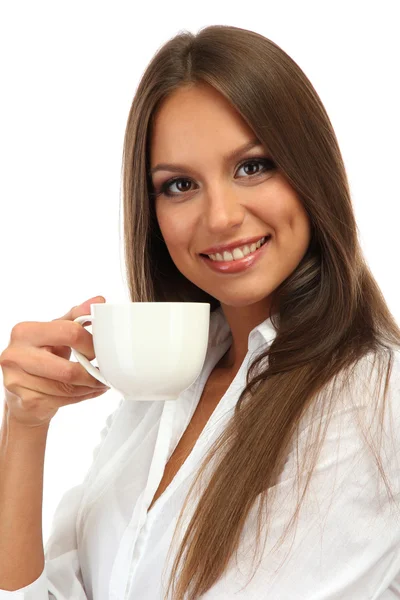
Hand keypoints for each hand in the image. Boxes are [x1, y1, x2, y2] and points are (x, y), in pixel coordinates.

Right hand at [0, 296, 109, 428]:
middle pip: (68, 369)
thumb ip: (76, 316)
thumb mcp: (56, 331)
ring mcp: (17, 380)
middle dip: (92, 374)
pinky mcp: (26, 401)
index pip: (69, 333)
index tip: (97, 350)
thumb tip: (99, 301)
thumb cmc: (42, 355)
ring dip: (90, 388)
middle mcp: (16, 355)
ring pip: (68, 388)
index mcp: (25, 332)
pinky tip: (87, 391)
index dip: (90, 344)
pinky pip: (63, 401)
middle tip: (103, 373)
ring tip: (98, 383)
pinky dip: (82, 397)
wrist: (22, 390)